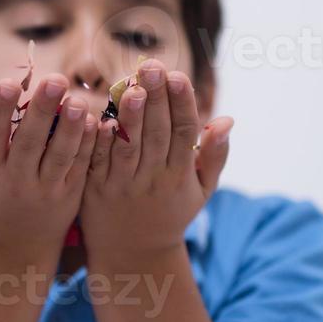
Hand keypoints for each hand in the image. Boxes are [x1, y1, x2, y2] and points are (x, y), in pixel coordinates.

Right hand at [0, 74, 97, 259]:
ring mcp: (45, 189)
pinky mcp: (69, 195)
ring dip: (70, 128)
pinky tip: (94, 121)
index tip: (9, 83)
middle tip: (55, 80)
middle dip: (43, 110)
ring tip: (78, 101)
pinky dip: (87, 145)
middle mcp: (16, 180)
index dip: (0, 109)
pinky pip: (79, 167)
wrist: (12, 243)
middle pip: (30, 142)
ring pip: (59, 156)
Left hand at [79, 58, 233, 261]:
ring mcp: (124, 184)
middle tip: (153, 66)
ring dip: (130, 116)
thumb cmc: (170, 214)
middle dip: (156, 98)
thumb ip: (214, 155)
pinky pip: (98, 160)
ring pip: (128, 146)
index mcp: (180, 175)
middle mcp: (154, 178)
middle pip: (157, 132)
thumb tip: (227, 119)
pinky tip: (99, 116)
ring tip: (131, 87)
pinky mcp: (96, 188)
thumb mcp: (201, 191)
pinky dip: (99, 140)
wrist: (132, 255)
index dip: (183, 103)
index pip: (185, 132)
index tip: (179, 76)